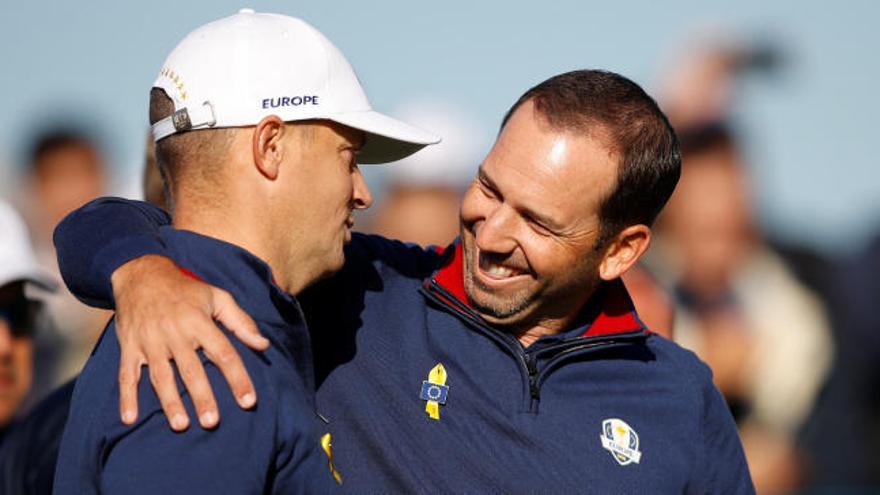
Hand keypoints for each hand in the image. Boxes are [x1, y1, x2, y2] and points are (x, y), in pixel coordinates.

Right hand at [111, 255, 269, 430]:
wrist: (141, 274)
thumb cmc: (185, 289)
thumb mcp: (217, 296)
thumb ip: (241, 321)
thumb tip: (263, 345)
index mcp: (199, 321)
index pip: (223, 353)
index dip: (237, 378)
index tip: (248, 401)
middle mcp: (175, 333)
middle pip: (191, 370)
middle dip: (202, 397)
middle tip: (212, 422)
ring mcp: (150, 341)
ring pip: (161, 376)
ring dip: (170, 402)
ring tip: (181, 425)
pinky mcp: (130, 347)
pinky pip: (126, 375)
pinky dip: (126, 397)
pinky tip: (129, 418)